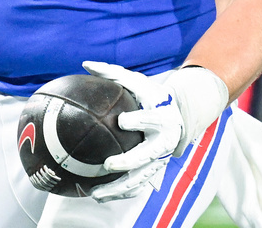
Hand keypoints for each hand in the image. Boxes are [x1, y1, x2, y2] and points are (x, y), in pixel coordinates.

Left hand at [83, 61, 228, 202]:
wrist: (176, 115)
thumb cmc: (150, 95)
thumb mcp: (137, 81)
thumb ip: (112, 72)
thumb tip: (85, 64)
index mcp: (162, 117)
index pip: (151, 119)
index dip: (139, 120)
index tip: (122, 121)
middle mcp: (164, 141)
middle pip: (148, 155)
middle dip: (130, 161)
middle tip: (108, 164)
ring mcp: (160, 159)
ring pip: (142, 178)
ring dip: (120, 188)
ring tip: (96, 194)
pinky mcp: (155, 171)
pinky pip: (138, 186)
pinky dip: (120, 193)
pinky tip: (99, 197)